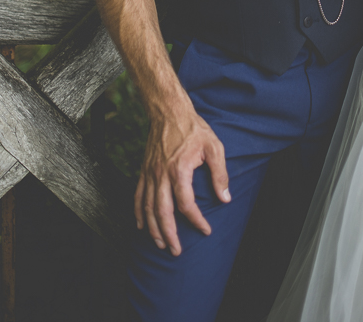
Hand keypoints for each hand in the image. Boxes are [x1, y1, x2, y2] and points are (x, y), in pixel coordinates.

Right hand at [134, 100, 230, 255]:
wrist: (169, 112)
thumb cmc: (194, 128)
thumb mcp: (214, 147)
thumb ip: (220, 174)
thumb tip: (225, 198)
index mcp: (179, 170)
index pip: (186, 205)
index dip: (196, 221)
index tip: (206, 230)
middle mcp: (161, 175)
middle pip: (162, 213)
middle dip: (169, 235)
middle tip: (176, 251)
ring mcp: (150, 174)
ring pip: (148, 208)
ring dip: (153, 229)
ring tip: (161, 244)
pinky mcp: (144, 171)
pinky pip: (138, 196)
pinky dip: (138, 213)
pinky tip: (141, 225)